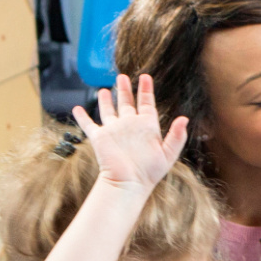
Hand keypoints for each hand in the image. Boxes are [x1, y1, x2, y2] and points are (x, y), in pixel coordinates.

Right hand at [72, 75, 188, 196]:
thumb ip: (177, 136)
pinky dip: (82, 117)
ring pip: (109, 110)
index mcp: (146, 127)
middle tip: (121, 76)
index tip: (146, 77)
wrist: (128, 183)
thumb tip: (184, 118)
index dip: (146, 90)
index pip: (147, 103)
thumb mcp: (168, 153)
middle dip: (124, 89)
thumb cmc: (150, 172)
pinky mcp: (100, 138)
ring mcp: (114, 131)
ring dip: (106, 100)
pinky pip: (89, 125)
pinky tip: (76, 108)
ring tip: (105, 89)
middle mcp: (130, 126)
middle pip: (126, 103)